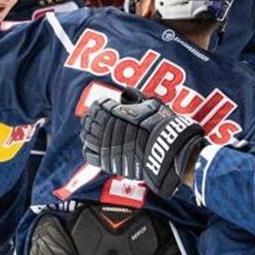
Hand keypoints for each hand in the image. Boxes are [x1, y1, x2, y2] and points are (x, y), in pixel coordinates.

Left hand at [80, 94, 205, 197]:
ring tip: (95, 134)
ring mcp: (104, 144)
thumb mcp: (151, 104)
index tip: (103, 107)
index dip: (100, 106)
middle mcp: (106, 126)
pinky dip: (91, 150)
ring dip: (90, 134)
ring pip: (88, 137)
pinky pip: (90, 155)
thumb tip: (127, 93)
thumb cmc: (162, 125)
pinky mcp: (106, 161)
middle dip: (93, 120)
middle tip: (96, 120)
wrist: (167, 150)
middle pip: (90, 121)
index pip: (98, 105)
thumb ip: (136, 98)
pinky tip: (96, 148)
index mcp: (114, 110)